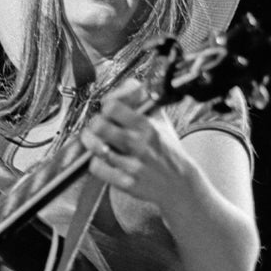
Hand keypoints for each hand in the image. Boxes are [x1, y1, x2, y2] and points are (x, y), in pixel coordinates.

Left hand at [80, 79, 190, 209]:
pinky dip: (95, 163)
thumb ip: (142, 101)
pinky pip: (97, 168)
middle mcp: (139, 144)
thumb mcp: (160, 120)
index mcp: (147, 125)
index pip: (113, 106)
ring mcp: (132, 164)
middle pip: (99, 125)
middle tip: (97, 127)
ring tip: (95, 142)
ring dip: (90, 143)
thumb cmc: (167, 150)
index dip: (106, 106)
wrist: (179, 184)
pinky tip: (102, 160)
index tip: (108, 111)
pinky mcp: (126, 182)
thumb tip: (124, 86)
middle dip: (94, 124)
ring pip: (95, 147)